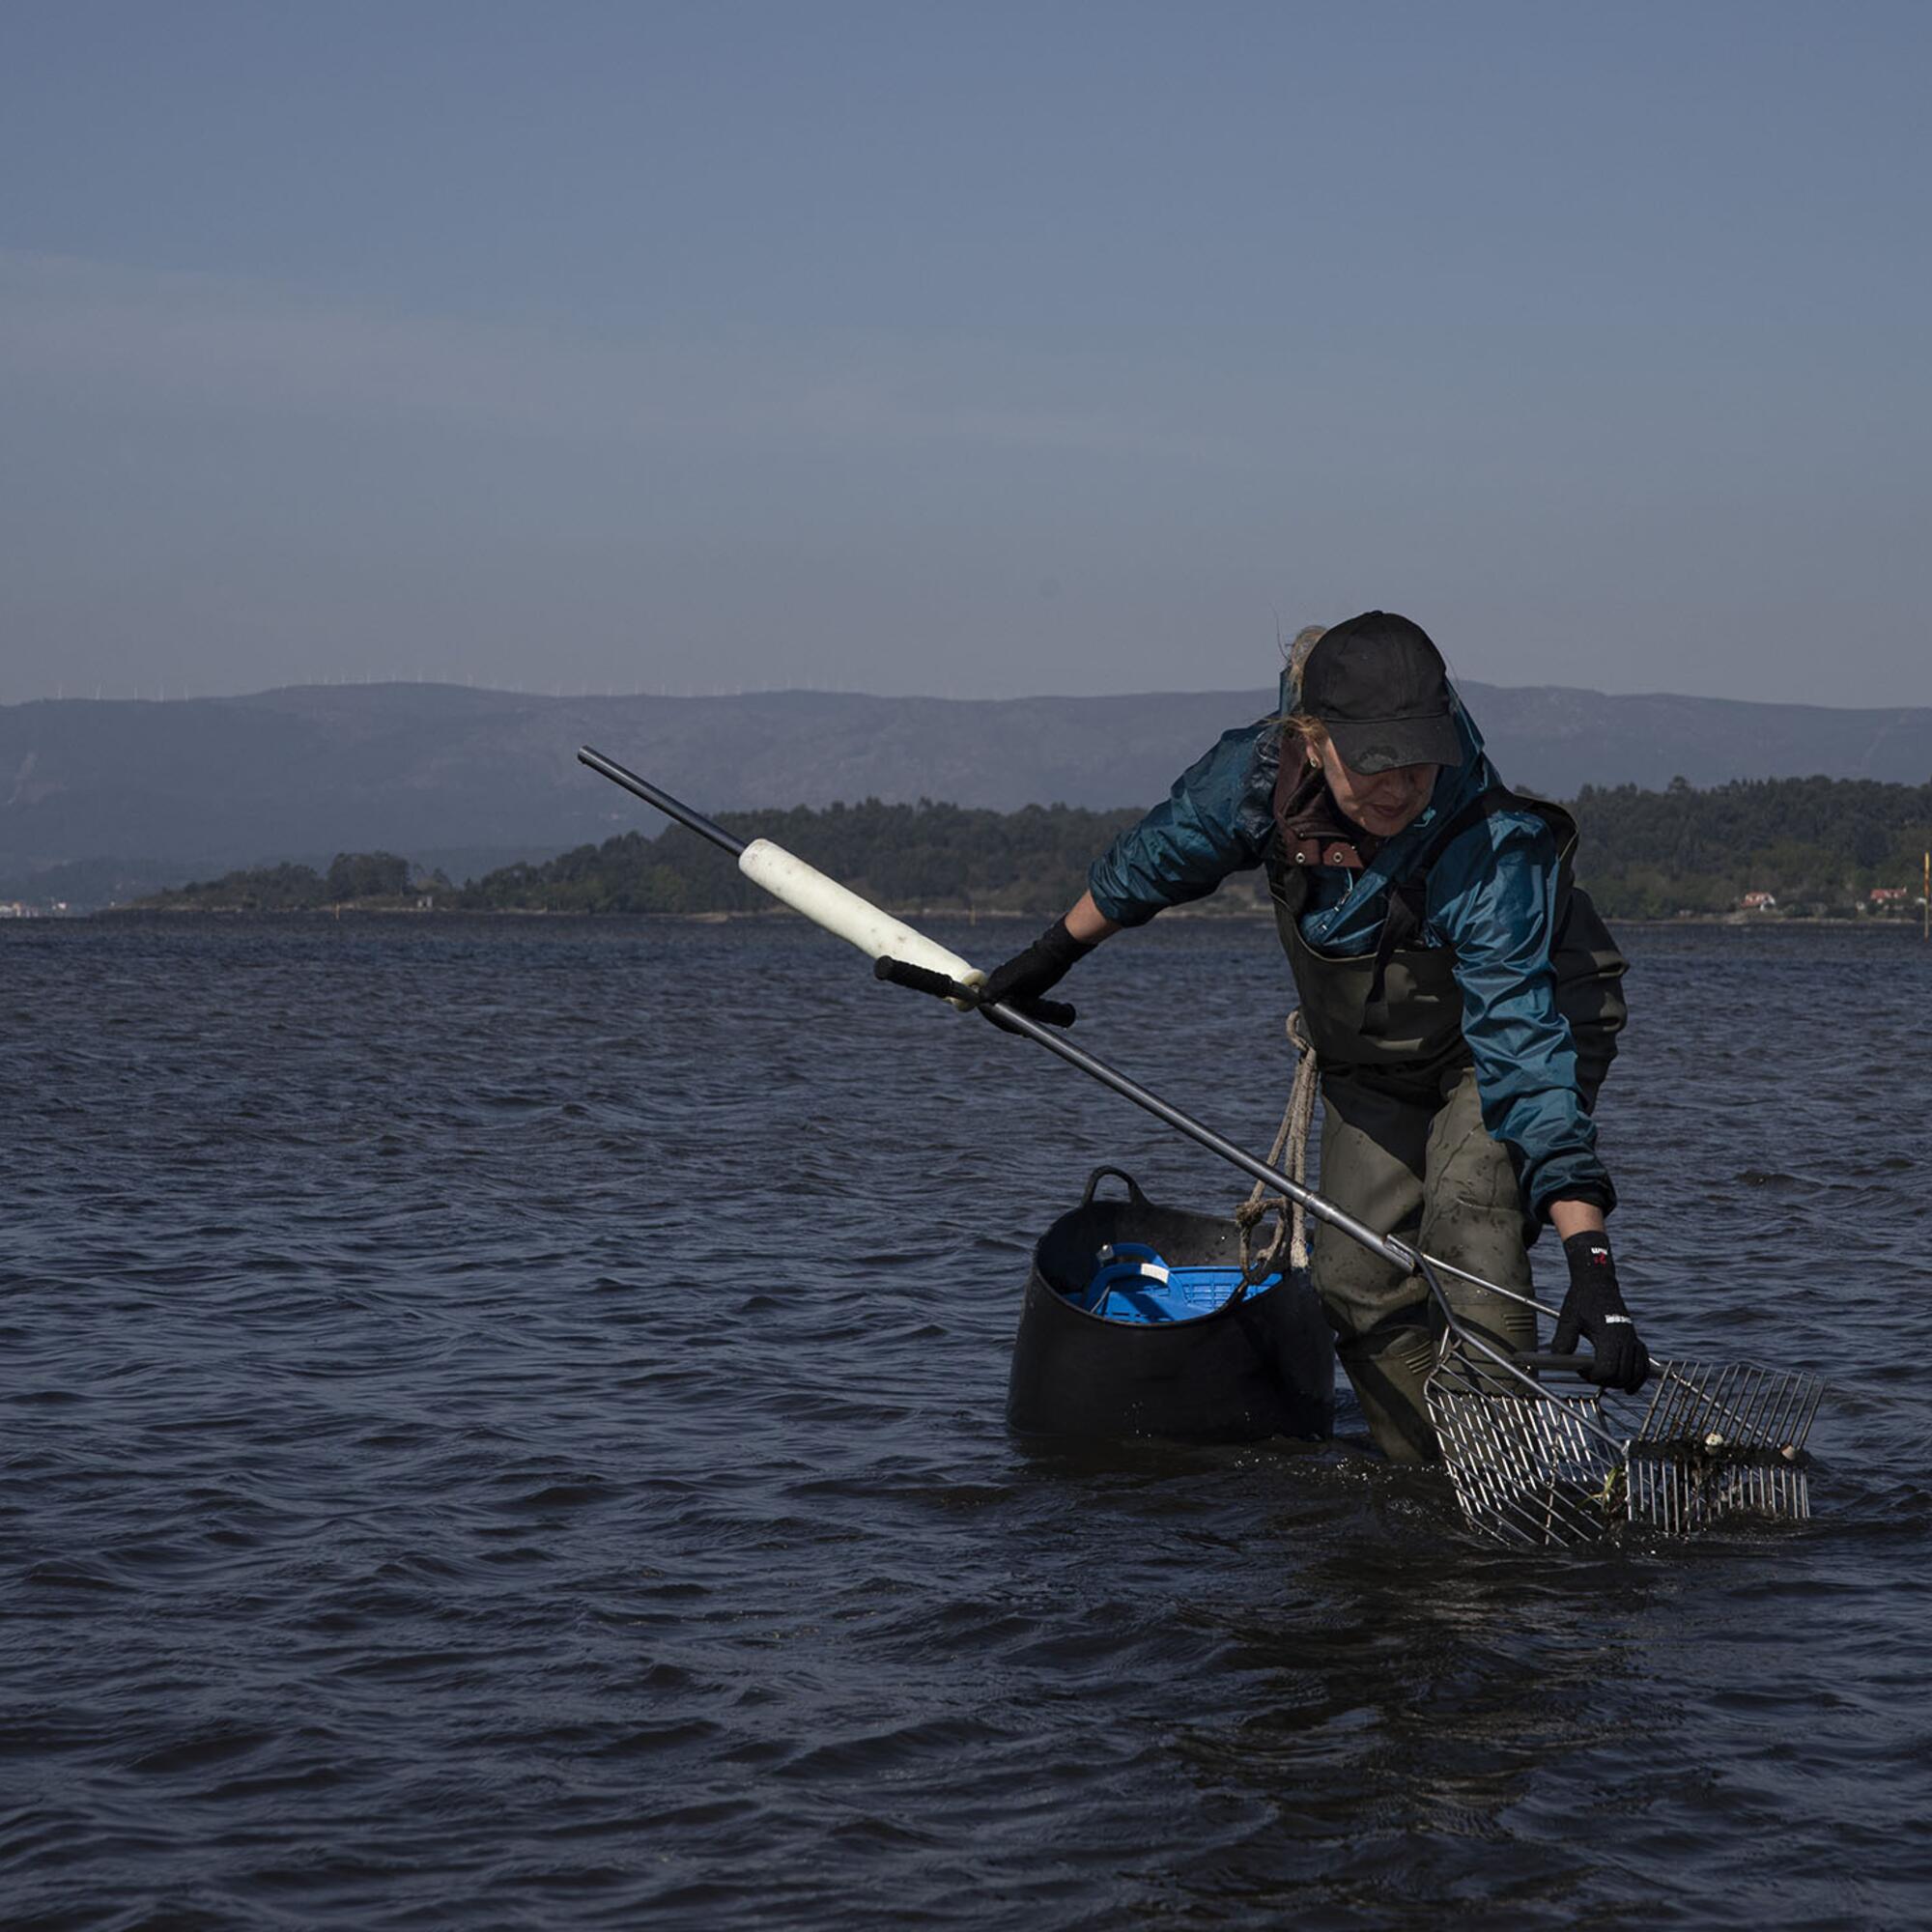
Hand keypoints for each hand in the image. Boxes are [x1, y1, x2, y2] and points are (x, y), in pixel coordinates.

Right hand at [979, 916, 1094, 1024]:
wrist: (1057, 954)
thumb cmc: (1037, 964)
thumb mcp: (1017, 977)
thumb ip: (999, 987)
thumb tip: (982, 998)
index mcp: (997, 981)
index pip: (987, 1004)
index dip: (995, 1018)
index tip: (1007, 1027)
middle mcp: (1002, 985)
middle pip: (998, 1009)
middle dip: (1007, 1022)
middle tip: (1021, 1031)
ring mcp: (1014, 988)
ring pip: (1011, 1009)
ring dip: (1017, 1020)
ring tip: (1027, 1029)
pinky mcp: (1026, 991)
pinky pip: (1022, 1007)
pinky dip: (1026, 1015)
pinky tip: (1034, 1021)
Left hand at [1552, 1232, 1649, 1391]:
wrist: (1598, 1283)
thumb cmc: (1582, 1300)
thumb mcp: (1568, 1319)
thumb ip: (1562, 1341)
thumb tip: (1559, 1361)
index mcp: (1610, 1336)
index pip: (1607, 1371)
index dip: (1592, 1376)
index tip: (1580, 1369)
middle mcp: (1625, 1340)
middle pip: (1621, 1376)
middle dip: (1605, 1381)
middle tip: (1589, 1374)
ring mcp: (1633, 1340)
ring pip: (1635, 1373)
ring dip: (1621, 1383)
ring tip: (1604, 1380)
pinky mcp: (1636, 1340)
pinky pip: (1644, 1365)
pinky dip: (1638, 1378)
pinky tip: (1628, 1387)